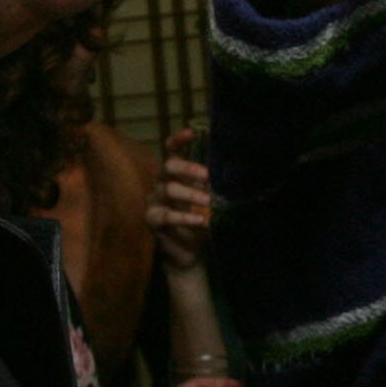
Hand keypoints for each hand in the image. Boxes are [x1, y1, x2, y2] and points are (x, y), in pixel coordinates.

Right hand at [146, 132, 213, 271]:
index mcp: (175, 174)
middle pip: (169, 166)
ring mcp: (155, 201)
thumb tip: (233, 172)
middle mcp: (162, 183)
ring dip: (191, 193)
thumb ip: (214, 185)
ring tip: (209, 200)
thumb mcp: (210, 200)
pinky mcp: (152, 220)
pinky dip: (185, 216)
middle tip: (208, 175)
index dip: (179, 140)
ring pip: (168, 189)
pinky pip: (166, 215)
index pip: (172, 150)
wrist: (190, 254)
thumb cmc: (200, 221)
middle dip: (188, 168)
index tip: (192, 132)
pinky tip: (201, 220)